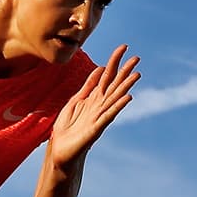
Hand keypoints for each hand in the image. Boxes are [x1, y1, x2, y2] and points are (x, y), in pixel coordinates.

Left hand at [48, 44, 140, 166]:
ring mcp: (100, 116)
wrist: (59, 149)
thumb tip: (101, 68)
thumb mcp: (76, 100)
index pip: (107, 75)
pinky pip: (109, 115)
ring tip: (137, 74)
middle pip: (115, 84)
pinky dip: (118, 105)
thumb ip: (88, 85)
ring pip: (115, 97)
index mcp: (94, 97)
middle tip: (137, 57)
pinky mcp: (96, 129)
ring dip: (126, 85)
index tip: (124, 47)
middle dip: (125, 70)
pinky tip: (127, 97)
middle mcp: (100, 105)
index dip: (114, 60)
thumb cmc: (68, 126)